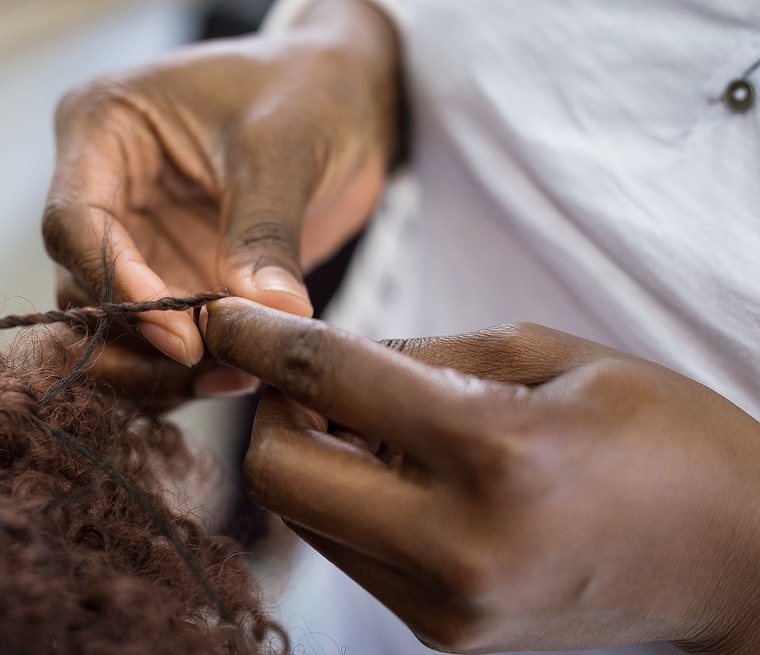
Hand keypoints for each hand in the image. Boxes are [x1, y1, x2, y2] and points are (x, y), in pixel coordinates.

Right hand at [42, 0, 401, 400]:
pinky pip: (155, 342)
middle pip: (79, 289)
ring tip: (236, 375)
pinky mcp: (170, 278)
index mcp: (101, 129)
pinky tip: (240, 375)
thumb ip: (264, 233)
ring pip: (108, 329)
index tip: (180, 330)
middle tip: (206, 366)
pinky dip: (187, 371)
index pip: (72, 221)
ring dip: (158, 368)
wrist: (348, 99)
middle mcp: (103, 190)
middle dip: (137, 339)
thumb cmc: (307, 87)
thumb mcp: (284, 146)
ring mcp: (134, 241)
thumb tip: (266, 317)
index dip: (114, 283)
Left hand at [201, 298, 759, 653]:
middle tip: (306, 374)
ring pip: (303, 517)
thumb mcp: (553, 356)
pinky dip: (345, 499)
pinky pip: (348, 552)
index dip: (260, 336)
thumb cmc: (664, 438)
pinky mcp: (442, 634)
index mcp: (495, 453)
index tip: (227, 312)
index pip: (328, 381)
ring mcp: (444, 605)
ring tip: (365, 421)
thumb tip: (329, 357)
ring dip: (305, 455)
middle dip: (270, 410)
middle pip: (278, 473)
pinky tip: (393, 469)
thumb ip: (426, 354)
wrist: (739, 561)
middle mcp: (457, 545)